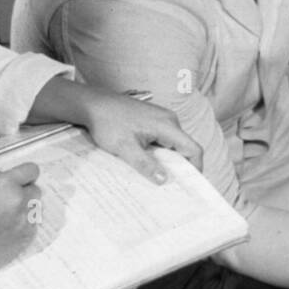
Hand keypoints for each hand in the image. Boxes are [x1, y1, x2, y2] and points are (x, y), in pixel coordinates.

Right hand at [0, 163, 42, 276]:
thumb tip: (6, 175)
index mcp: (4, 184)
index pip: (31, 170)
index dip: (25, 174)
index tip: (20, 179)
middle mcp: (20, 199)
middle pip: (35, 189)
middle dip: (24, 193)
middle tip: (8, 200)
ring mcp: (26, 219)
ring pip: (34, 208)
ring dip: (24, 209)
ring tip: (4, 218)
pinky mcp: (29, 236)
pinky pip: (32, 225)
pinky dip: (22, 226)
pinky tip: (5, 231)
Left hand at [79, 88, 201, 182]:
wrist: (93, 103)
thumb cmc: (107, 122)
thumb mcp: (124, 147)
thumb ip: (145, 164)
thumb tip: (164, 180)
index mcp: (167, 125)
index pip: (193, 149)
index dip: (195, 168)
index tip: (189, 185)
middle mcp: (169, 120)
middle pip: (184, 147)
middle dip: (180, 166)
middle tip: (170, 184)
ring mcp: (161, 118)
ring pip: (173, 143)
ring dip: (167, 159)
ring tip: (157, 174)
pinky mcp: (153, 119)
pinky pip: (163, 138)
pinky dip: (159, 151)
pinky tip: (147, 160)